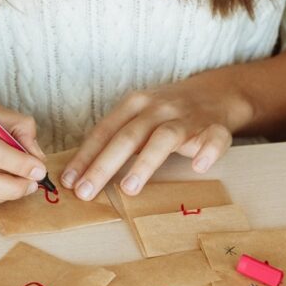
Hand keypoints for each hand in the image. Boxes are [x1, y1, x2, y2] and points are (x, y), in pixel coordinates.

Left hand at [62, 75, 252, 199]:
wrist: (216, 93)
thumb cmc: (167, 112)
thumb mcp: (138, 116)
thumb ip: (115, 138)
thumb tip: (80, 173)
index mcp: (135, 104)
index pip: (104, 131)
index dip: (85, 157)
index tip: (69, 182)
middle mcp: (158, 108)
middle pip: (128, 137)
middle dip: (104, 166)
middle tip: (86, 192)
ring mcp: (187, 118)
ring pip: (164, 138)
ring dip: (145, 163)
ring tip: (129, 189)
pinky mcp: (214, 128)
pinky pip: (214, 139)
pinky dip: (208, 151)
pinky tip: (199, 167)